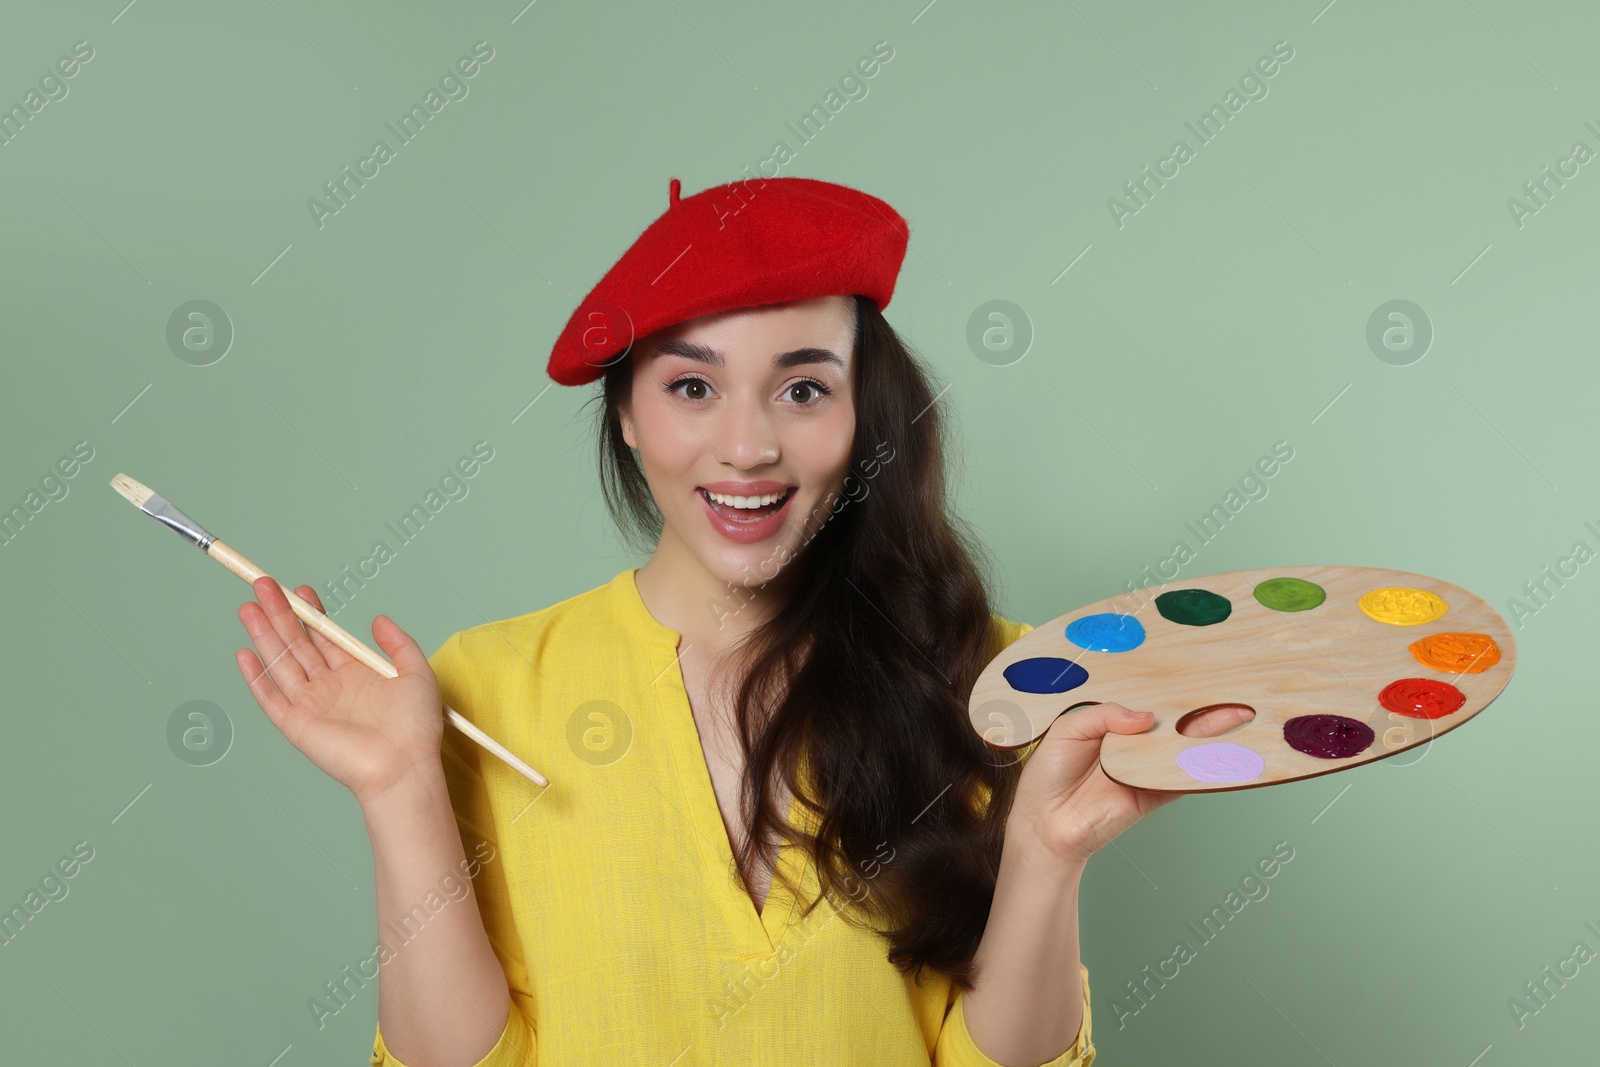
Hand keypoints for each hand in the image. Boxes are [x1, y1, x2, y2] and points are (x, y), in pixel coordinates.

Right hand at [234, 576, 444, 804]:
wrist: (402, 765)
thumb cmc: (415, 727)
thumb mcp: (416, 673)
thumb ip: (399, 643)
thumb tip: (378, 619)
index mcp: (356, 673)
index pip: (326, 636)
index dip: (312, 613)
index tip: (301, 590)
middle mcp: (330, 686)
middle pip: (298, 643)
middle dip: (281, 614)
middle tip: (264, 585)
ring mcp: (311, 704)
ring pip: (281, 662)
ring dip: (264, 634)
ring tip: (249, 607)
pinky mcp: (297, 725)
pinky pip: (271, 697)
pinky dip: (256, 677)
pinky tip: (245, 653)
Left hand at [1007, 701, 1250, 867]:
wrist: (1044, 823)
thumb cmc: (1049, 774)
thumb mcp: (1067, 729)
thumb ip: (1103, 715)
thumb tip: (1146, 717)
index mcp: (1114, 723)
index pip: (1145, 700)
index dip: (1165, 686)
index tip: (1192, 667)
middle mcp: (1134, 743)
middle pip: (1171, 722)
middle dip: (1197, 706)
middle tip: (1226, 687)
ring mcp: (1146, 769)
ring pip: (1183, 748)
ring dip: (1208, 734)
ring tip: (1234, 714)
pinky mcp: (1153, 795)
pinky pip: (1180, 780)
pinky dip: (1200, 768)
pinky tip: (1217, 752)